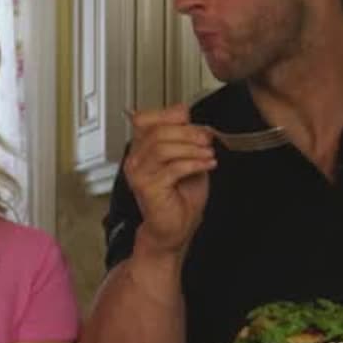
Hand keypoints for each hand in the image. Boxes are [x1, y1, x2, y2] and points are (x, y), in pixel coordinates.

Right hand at [123, 103, 215, 253]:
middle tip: (205, 138)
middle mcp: (136, 159)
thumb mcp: (187, 158)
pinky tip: (206, 165)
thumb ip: (184, 138)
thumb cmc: (179, 198)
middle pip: (156, 131)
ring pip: (162, 147)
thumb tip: (191, 118)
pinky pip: (172, 168)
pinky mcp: (148, 188)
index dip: (168, 114)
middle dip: (187, 132)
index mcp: (142, 149)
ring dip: (191, 148)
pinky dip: (194, 164)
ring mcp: (139, 174)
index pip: (145, 119)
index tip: (191, 120)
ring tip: (207, 154)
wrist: (174, 228)